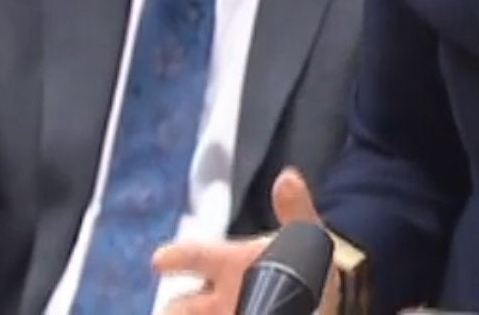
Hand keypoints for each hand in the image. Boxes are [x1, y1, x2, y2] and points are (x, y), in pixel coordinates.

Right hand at [158, 168, 341, 314]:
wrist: (318, 298)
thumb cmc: (299, 263)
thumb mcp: (304, 237)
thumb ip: (295, 210)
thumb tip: (288, 178)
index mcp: (227, 262)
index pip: (196, 256)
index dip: (176, 256)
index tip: (160, 260)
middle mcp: (217, 294)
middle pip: (182, 305)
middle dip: (174, 311)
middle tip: (172, 313)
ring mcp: (223, 313)